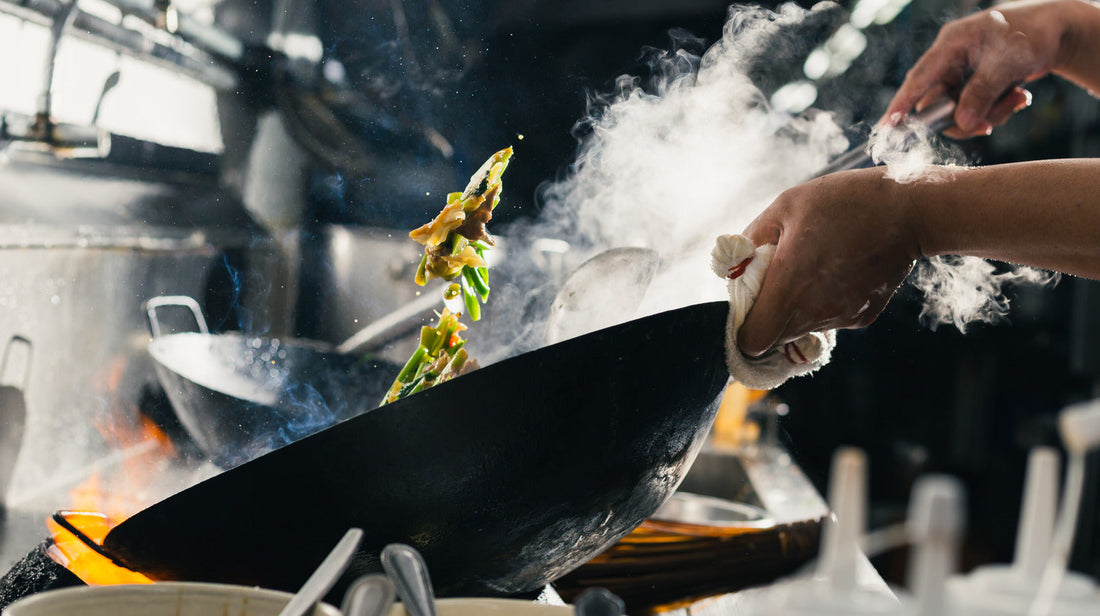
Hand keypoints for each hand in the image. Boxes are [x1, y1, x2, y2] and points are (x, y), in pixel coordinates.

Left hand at [737, 168, 920, 356]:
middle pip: (775, 337)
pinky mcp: (862, 318)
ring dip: (795, 308)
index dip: (743, 328)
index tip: (746, 303)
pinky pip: (828, 319)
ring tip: (810, 267)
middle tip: (776, 278)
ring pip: (801, 329)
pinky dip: (823, 303)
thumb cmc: (845, 202)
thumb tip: (733, 265)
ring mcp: (841, 318)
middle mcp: (815, 311)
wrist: (910, 211)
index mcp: (790, 286)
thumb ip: (752, 239)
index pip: (753, 340)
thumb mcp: (786, 206)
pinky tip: (836, 270)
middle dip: (767, 315)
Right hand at [882, 0, 1076, 137]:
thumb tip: (963, 122)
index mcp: (951, 44)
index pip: (919, 78)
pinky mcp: (974, 84)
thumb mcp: (1008, 62)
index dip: (901, 104)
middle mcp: (951, 60)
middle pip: (939, 103)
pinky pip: (974, 108)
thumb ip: (983, 93)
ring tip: (1018, 100)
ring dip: (988, 114)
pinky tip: (1018, 98)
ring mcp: (962, 73)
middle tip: (989, 124)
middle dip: (964, 118)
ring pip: (958, 110)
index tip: (887, 128)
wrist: (1056, 28)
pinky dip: (996, 111)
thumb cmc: (1032, 34)